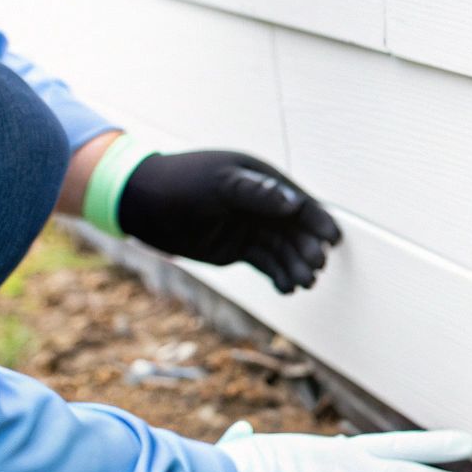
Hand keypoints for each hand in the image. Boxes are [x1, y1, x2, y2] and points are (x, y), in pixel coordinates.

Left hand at [119, 151, 341, 293]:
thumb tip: (294, 204)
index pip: (299, 203)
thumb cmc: (179, 183)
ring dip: (296, 266)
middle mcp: (261, 206)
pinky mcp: (238, 249)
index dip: (318, 221)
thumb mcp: (219, 184)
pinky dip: (279, 276)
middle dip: (308, 250)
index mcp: (262, 181)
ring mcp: (250, 228)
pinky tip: (287, 289)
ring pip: (283, 250)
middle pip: (295, 231)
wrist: (139, 203)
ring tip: (304, 284)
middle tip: (315, 269)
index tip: (333, 241)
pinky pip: (266, 264)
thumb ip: (257, 193)